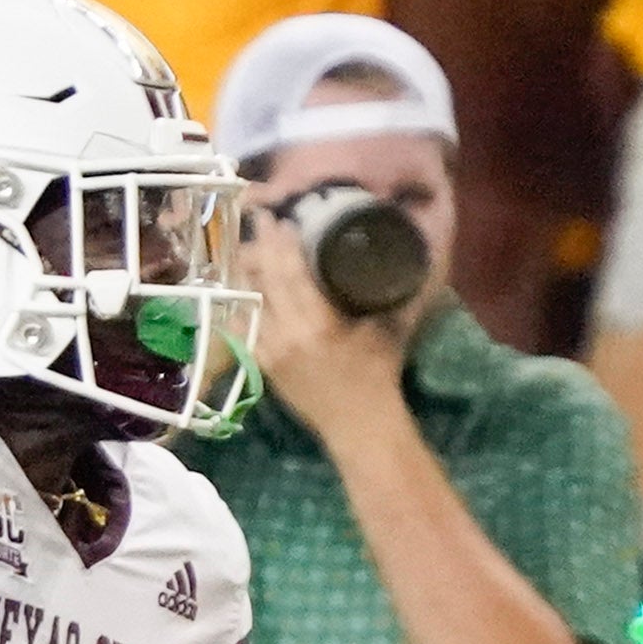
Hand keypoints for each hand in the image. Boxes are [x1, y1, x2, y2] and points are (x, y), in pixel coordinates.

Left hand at [235, 194, 412, 430]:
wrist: (359, 425)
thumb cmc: (377, 374)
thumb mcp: (387, 327)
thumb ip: (385, 291)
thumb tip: (401, 255)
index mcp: (318, 323)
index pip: (291, 272)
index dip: (282, 243)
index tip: (279, 218)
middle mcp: (288, 335)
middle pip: (266, 281)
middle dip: (262, 246)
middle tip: (259, 219)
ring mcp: (272, 351)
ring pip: (251, 302)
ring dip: (248, 272)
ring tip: (246, 246)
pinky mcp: (265, 365)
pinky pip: (245, 328)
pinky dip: (242, 306)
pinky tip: (241, 288)